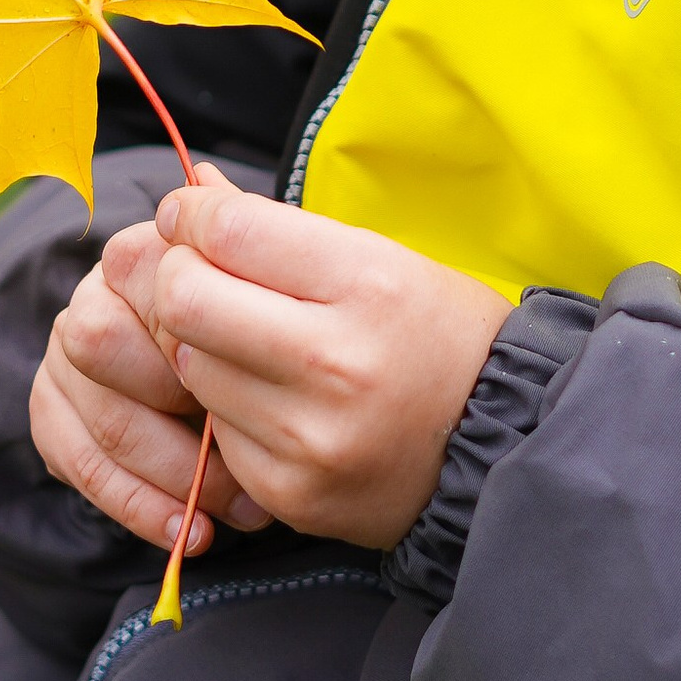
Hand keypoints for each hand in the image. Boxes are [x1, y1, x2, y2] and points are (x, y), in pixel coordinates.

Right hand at [31, 165, 274, 559]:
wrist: (259, 379)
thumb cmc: (282, 333)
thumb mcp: (286, 290)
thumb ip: (250, 242)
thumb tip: (208, 180)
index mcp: (147, 251)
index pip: (146, 280)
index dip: (195, 333)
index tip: (259, 373)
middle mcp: (95, 294)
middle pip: (98, 340)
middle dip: (171, 402)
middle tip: (243, 442)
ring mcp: (65, 355)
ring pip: (95, 415)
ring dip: (171, 472)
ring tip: (242, 507)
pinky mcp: (53, 412)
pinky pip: (74, 463)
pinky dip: (134, 504)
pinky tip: (188, 532)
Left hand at [108, 178, 511, 549]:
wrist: (501, 444)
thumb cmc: (441, 336)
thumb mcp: (382, 260)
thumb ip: (278, 229)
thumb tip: (194, 189)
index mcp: (367, 284)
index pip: (229, 231)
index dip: (190, 214)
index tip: (189, 215)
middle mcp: (334, 362)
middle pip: (186, 300)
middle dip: (178, 276)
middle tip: (200, 276)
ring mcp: (309, 436)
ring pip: (190, 367)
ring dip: (202, 346)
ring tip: (250, 344)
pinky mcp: (290, 491)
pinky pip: (216, 434)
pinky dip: (229, 410)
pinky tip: (274, 402)